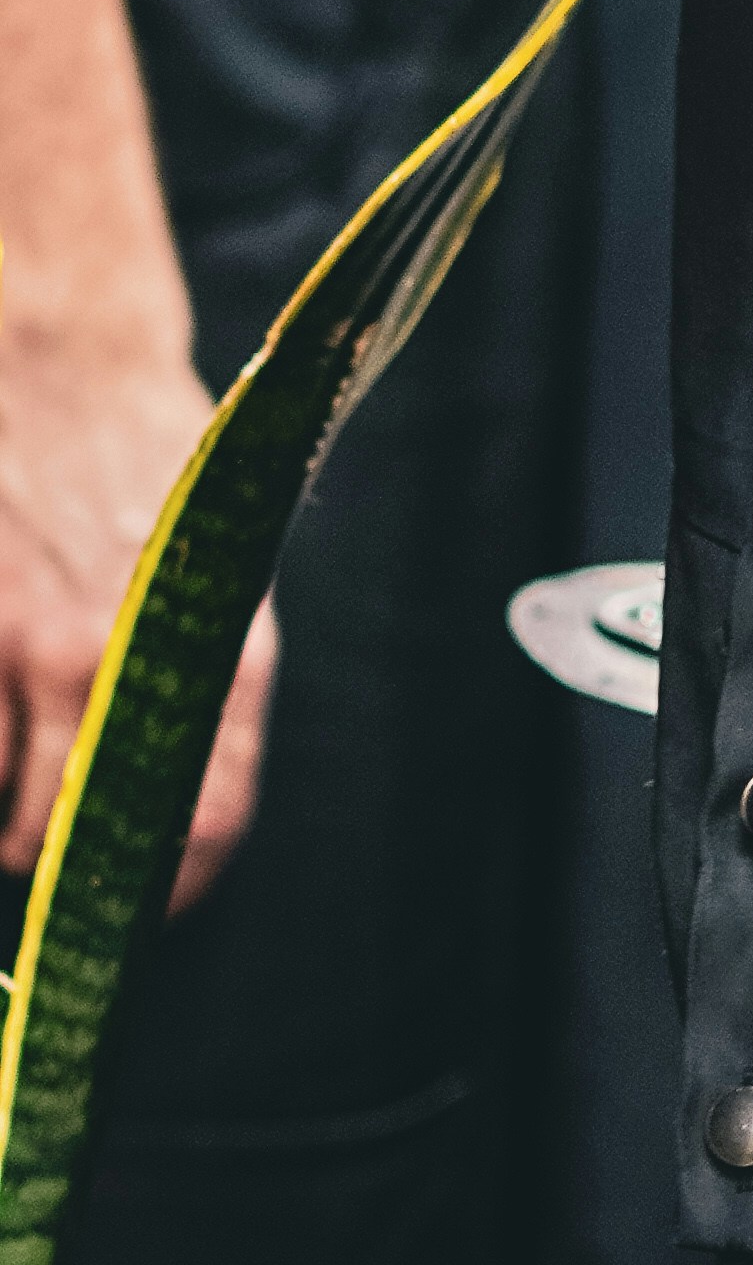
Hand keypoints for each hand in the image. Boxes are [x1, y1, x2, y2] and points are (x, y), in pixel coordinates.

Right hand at [0, 337, 274, 907]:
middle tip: (29, 825)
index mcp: (205, 648)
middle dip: (38, 852)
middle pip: (56, 842)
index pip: (203, 826)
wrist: (61, 354)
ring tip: (0, 755)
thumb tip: (183, 802)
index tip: (127, 909)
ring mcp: (17, 643)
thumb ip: (202, 682)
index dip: (161, 890)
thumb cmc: (144, 455)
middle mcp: (108, 661)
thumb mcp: (219, 565)